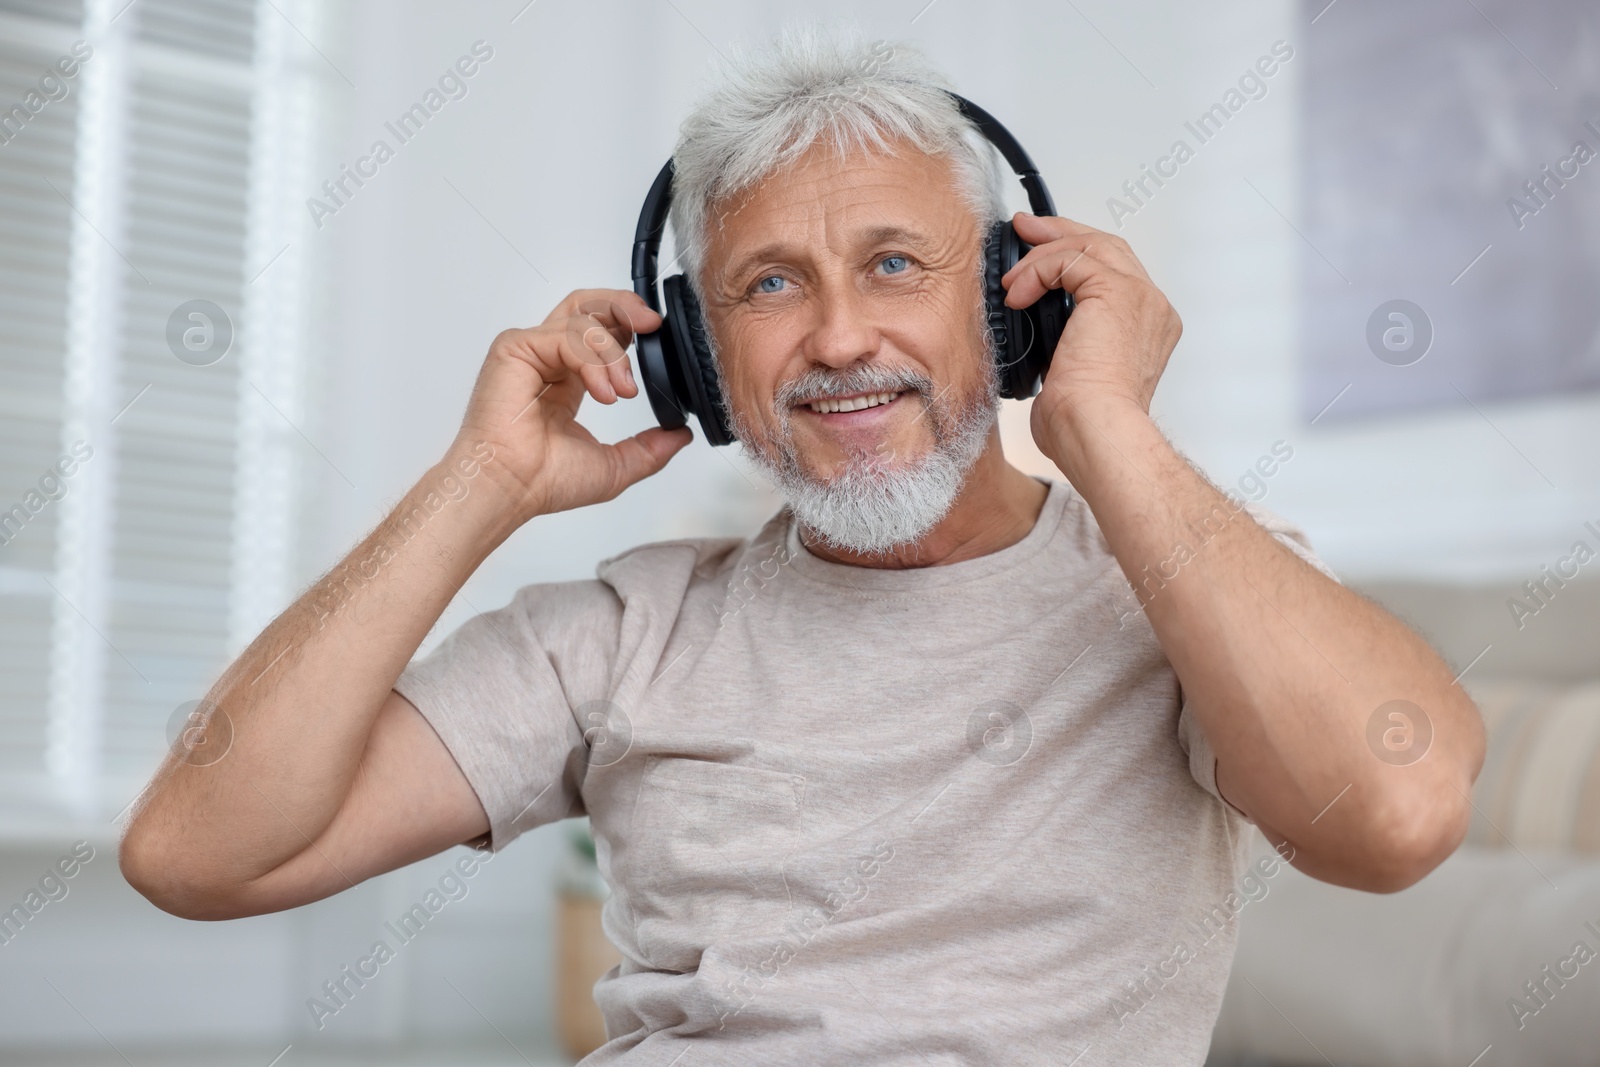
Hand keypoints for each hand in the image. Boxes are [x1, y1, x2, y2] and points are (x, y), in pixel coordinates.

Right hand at [450, 289, 692, 521]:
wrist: (512, 488)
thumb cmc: (543, 481)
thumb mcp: (616, 465)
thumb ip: (650, 448)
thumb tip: (680, 435)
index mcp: (568, 380)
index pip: (601, 331)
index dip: (631, 326)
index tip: (657, 335)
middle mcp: (548, 359)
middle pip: (589, 306)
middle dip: (625, 308)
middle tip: (652, 325)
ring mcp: (530, 350)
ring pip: (582, 318)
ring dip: (614, 354)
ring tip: (622, 391)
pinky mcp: (515, 348)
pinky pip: (565, 336)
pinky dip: (593, 361)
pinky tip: (603, 392)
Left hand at [1000, 214, 1180, 451]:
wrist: (1095, 429)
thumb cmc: (1084, 421)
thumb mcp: (1072, 377)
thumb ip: (1065, 348)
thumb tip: (1035, 338)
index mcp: (1148, 327)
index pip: (1114, 272)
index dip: (1075, 258)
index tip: (1039, 256)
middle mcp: (1152, 308)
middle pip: (1108, 248)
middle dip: (1062, 234)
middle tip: (1026, 230)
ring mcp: (1140, 297)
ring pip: (1091, 246)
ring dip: (1045, 250)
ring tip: (1012, 265)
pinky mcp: (1116, 292)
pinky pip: (1071, 260)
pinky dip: (1038, 270)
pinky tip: (1017, 293)